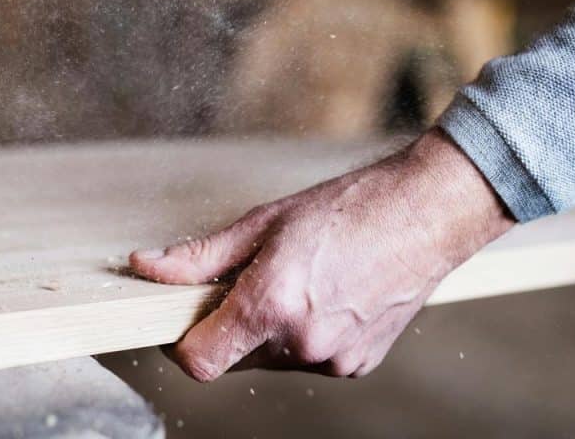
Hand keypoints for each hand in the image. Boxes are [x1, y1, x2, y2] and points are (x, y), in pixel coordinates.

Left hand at [130, 129, 514, 380]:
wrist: (427, 215)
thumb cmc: (348, 209)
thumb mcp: (263, 223)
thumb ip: (199, 256)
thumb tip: (147, 267)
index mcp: (271, 305)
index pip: (199, 361)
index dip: (180, 343)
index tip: (181, 320)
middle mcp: (302, 342)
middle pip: (234, 357)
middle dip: (229, 325)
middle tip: (249, 278)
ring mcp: (333, 360)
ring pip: (272, 359)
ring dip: (268, 331)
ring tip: (298, 280)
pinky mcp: (357, 366)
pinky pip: (309, 360)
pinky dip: (304, 335)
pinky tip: (325, 295)